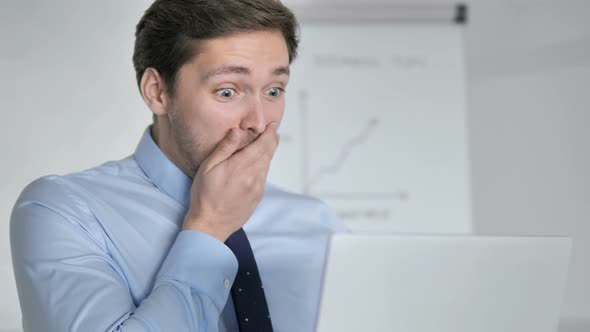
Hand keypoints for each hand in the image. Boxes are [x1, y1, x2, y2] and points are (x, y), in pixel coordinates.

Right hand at [182, 122, 279, 241]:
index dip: (270, 132)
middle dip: (271, 140)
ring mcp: (258, 187)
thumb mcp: (208, 168)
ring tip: (259, 146)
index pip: (264, 144)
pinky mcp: (258, 196)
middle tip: (270, 131)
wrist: (211, 225)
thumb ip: (225, 148)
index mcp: (242, 166)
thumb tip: (238, 131)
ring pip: (267, 164)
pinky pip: (264, 176)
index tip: (272, 125)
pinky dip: (262, 166)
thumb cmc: (205, 196)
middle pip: (269, 152)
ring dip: (266, 153)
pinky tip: (252, 166)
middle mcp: (254, 176)